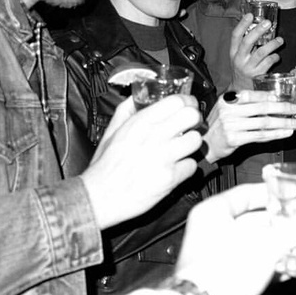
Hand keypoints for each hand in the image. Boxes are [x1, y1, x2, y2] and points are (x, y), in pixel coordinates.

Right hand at [81, 94, 202, 228]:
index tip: (188, 106)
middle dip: (194, 121)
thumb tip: (137, 97)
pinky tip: (175, 168)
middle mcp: (154, 136)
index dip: (188, 102)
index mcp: (140, 122)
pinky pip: (192, 165)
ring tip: (182, 149)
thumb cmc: (105, 165)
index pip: (177, 101)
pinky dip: (186, 168)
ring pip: (196, 140)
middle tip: (190, 126)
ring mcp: (163, 157)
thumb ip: (126, 111)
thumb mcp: (111, 131)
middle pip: (192, 116)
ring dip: (191, 145)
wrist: (99, 197)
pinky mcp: (170, 178)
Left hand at [174, 183, 295, 294]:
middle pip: (254, 221)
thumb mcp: (267, 244)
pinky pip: (253, 266)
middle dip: (282, 223)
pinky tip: (291, 267)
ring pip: (256, 245)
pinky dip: (272, 265)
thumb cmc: (217, 274)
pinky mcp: (226, 279)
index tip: (291, 194)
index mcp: (213, 214)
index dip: (271, 192)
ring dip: (280, 245)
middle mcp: (212, 233)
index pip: (245, 193)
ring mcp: (217, 258)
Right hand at [203, 90, 295, 162]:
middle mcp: (228, 111)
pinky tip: (284, 133)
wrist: (205, 144)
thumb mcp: (226, 109)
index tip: (284, 99)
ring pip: (263, 123)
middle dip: (282, 108)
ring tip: (294, 123)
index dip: (270, 96)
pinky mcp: (234, 139)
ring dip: (282, 123)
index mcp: (227, 100)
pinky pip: (260, 135)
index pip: (252, 95)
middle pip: (261, 108)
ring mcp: (231, 125)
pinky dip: (275, 134)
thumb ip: (243, 104)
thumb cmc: (219, 126)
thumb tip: (270, 99)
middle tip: (295, 110)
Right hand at [229, 13, 282, 89]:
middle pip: (247, 42)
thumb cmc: (242, 68)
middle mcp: (239, 59)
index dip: (242, 24)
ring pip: (260, 53)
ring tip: (280, 40)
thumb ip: (247, 44)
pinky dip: (274, 57)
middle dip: (258, 31)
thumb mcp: (239, 56)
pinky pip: (268, 63)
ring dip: (272, 44)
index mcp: (233, 52)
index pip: (235, 35)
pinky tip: (277, 55)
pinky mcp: (257, 75)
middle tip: (268, 23)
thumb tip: (260, 26)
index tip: (250, 15)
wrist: (241, 89)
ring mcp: (248, 68)